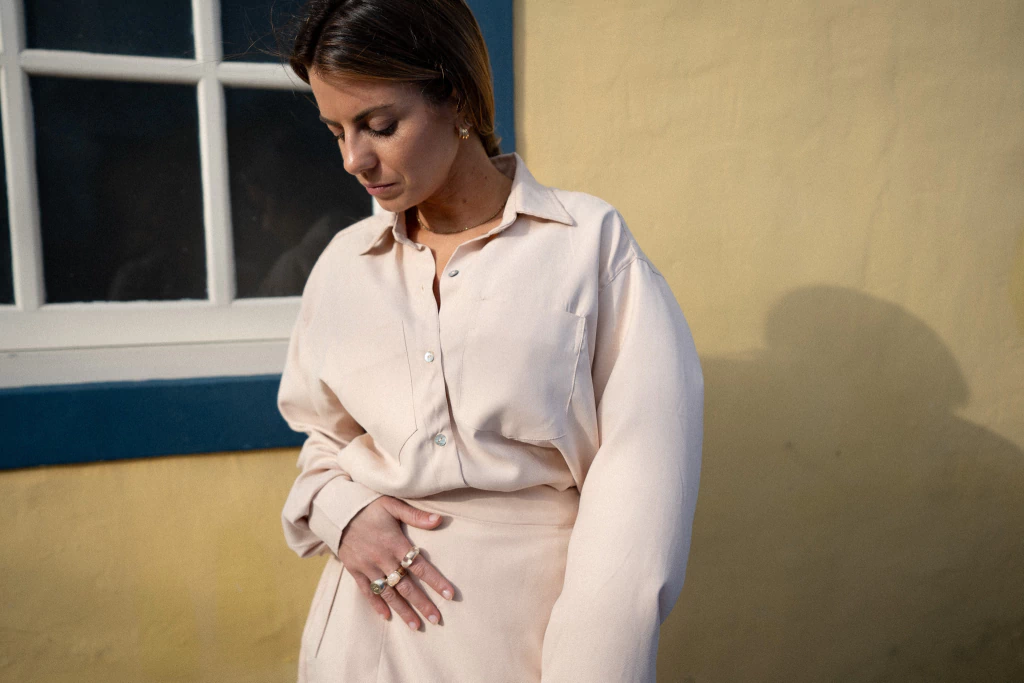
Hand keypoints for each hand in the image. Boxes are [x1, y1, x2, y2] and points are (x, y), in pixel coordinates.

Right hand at [338, 496, 454, 629]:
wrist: (336, 511)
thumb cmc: (368, 506)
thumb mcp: (392, 505)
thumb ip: (415, 515)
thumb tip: (439, 520)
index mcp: (395, 543)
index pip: (420, 566)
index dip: (435, 581)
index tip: (449, 595)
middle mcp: (382, 558)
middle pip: (406, 585)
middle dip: (422, 604)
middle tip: (437, 620)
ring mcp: (367, 567)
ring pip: (388, 593)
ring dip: (403, 610)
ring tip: (416, 626)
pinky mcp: (355, 571)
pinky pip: (367, 591)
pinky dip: (376, 604)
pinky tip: (387, 617)